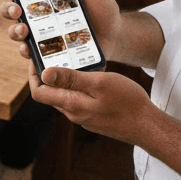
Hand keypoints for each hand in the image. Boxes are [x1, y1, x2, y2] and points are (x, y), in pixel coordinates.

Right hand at [0, 0, 122, 59]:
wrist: (116, 34)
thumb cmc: (102, 7)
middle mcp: (39, 14)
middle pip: (11, 10)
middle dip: (7, 8)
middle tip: (16, 9)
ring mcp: (42, 34)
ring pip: (17, 32)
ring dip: (14, 31)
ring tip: (23, 29)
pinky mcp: (49, 51)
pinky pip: (31, 54)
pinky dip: (27, 54)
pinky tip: (29, 51)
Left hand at [29, 63, 154, 145]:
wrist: (146, 125)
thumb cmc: (126, 102)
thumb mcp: (99, 83)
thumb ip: (72, 79)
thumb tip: (44, 74)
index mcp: (72, 105)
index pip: (39, 92)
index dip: (34, 75)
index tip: (37, 58)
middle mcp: (74, 114)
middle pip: (50, 94)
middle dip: (48, 75)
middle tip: (55, 54)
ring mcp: (84, 118)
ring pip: (65, 97)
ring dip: (65, 80)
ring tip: (75, 61)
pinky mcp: (94, 118)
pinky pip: (78, 101)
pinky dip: (78, 87)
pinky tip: (91, 76)